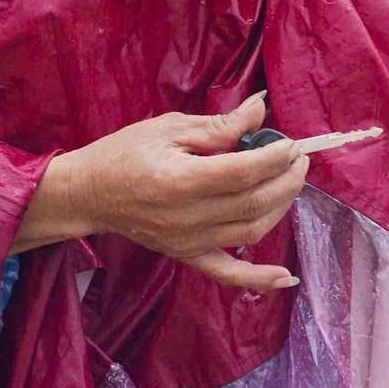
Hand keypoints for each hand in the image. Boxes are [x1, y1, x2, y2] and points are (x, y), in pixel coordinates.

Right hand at [51, 94, 308, 290]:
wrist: (89, 193)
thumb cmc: (125, 152)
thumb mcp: (170, 128)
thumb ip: (219, 125)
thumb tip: (260, 110)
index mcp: (181, 181)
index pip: (243, 172)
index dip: (274, 158)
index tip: (290, 143)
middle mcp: (187, 217)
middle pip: (253, 202)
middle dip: (286, 179)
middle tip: (299, 158)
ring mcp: (188, 242)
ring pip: (250, 231)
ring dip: (280, 207)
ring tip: (291, 181)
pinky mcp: (186, 255)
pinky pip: (227, 273)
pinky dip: (258, 278)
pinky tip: (286, 277)